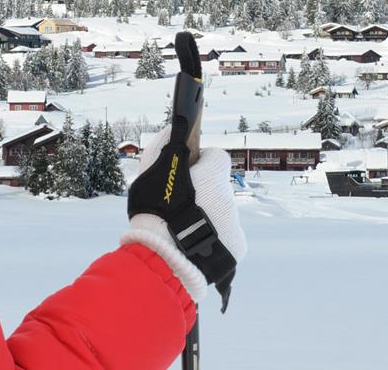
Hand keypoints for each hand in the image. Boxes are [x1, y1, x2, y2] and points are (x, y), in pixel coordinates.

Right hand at [120, 125, 246, 310]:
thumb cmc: (154, 213)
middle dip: (202, 192)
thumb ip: (163, 146)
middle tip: (180, 207)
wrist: (165, 259)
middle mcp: (228, 195)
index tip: (188, 174)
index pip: (216, 156)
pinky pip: (227, 235)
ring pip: (222, 212)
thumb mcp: (150, 172)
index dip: (202, 163)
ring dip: (207, 216)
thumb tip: (175, 129)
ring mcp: (235, 221)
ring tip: (183, 229)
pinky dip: (214, 237)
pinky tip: (195, 243)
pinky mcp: (238, 245)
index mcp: (213, 175)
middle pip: (217, 187)